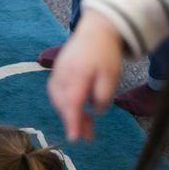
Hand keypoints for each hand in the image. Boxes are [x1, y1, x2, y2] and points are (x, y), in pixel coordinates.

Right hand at [47, 11, 123, 141]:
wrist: (95, 31)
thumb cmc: (105, 54)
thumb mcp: (112, 75)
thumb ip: (104, 95)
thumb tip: (96, 112)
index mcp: (78, 74)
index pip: (72, 102)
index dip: (73, 121)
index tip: (74, 138)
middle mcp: (63, 74)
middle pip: (63, 103)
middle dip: (74, 122)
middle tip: (89, 137)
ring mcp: (57, 73)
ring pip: (58, 100)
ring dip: (70, 114)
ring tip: (86, 125)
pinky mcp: (57, 72)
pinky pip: (56, 93)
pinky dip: (65, 104)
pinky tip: (77, 109)